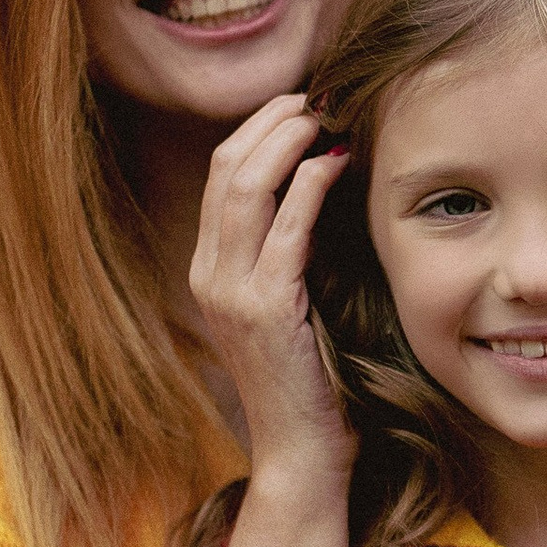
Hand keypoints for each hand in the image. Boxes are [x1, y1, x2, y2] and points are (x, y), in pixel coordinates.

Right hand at [187, 95, 353, 490]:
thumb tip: (328, 184)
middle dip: (271, 121)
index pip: (220, 177)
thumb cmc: (314, 380)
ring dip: (287, 139)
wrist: (302, 452)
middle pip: (225, 168)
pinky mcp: (265, 311)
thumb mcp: (294, 305)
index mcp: (210, 271)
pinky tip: (337, 160)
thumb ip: (295, 253)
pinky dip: (309, 185)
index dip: (259, 131)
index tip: (303, 104)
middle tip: (318, 94)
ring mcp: (230, 293)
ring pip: (243, 187)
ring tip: (326, 113)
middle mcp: (209, 276)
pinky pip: (283, 229)